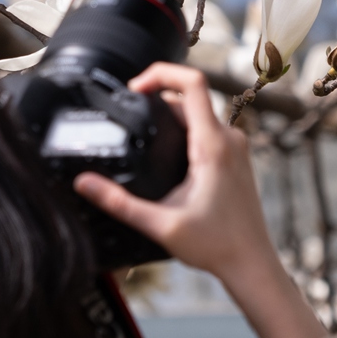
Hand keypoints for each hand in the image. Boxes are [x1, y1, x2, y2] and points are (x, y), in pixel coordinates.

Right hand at [74, 62, 326, 337]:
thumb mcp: (160, 225)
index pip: (192, 82)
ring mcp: (236, 147)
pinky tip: (165, 150)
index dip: (161, 72)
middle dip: (157, 97)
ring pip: (200, 113)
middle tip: (128, 112)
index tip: (134, 87)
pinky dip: (185, 129)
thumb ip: (119, 202)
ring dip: (171, 114)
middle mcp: (229, 139)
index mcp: (213, 145)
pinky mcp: (236, 158)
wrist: (252, 264)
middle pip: (190, 97)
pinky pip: (208, 129)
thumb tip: (84, 183)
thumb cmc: (217, 246)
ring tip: (141, 128)